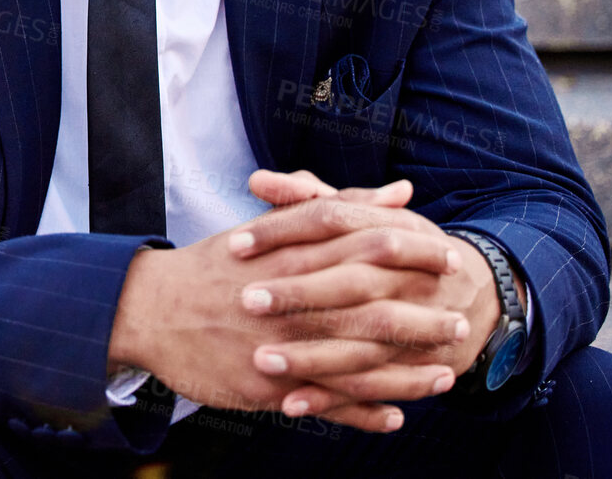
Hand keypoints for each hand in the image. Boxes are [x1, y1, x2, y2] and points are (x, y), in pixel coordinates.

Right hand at [107, 174, 468, 433]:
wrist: (151, 309)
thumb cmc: (215, 265)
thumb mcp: (271, 228)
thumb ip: (339, 206)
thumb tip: (401, 193)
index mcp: (290, 254)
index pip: (362, 245)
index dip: (411, 253)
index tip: (447, 257)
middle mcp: (289, 299)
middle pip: (369, 306)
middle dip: (420, 317)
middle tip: (460, 319)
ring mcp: (280, 345)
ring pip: (355, 361)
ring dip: (405, 372)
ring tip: (445, 374)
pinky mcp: (267, 384)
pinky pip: (324, 402)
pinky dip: (362, 411)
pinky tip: (394, 417)